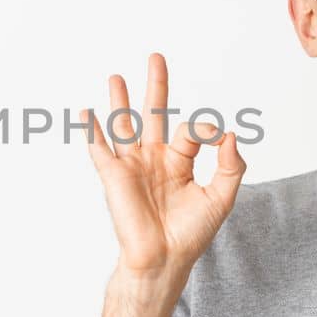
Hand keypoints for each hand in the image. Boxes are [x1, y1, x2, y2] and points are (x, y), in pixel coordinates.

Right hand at [80, 53, 247, 278]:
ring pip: (125, 125)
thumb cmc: (190, 234)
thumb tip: (230, 134)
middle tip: (156, 57)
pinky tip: (86, 113)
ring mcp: (132, 166)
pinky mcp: (114, 176)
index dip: (207, 130)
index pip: (192, 131)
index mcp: (179, 162)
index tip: (218, 137)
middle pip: (154, 114)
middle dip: (155, 86)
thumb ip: (230, 165)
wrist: (164, 260)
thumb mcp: (221, 197)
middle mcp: (154, 160)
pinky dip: (92, 131)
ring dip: (120, 100)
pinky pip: (100, 149)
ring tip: (116, 76)